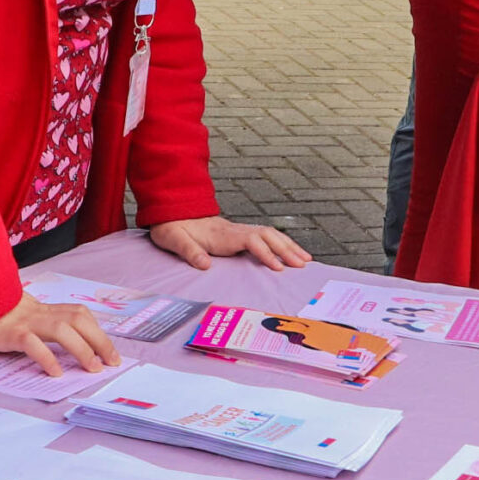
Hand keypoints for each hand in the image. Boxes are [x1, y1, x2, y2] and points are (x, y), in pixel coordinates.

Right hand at [0, 297, 119, 378]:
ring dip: (82, 349)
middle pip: (79, 319)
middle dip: (100, 340)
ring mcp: (26, 322)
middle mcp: (40, 313)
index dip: (99, 331)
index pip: (80, 314)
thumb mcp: (25, 316)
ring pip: (62, 330)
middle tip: (113, 362)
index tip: (112, 352)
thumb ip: (44, 324)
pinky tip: (56, 372)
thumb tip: (70, 344)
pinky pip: (33, 344)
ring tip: (93, 368)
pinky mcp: (10, 333)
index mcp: (45, 309)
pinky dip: (48, 358)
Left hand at [149, 216, 312, 272]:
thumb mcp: (174, 239)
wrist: (172, 211)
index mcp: (222, 234)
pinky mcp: (239, 233)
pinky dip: (281, 243)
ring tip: (306, 259)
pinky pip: (266, 236)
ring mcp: (238, 230)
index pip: (251, 241)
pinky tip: (290, 251)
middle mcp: (235, 230)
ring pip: (270, 234)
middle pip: (267, 235)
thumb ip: (189, 251)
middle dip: (287, 249)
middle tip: (303, 265)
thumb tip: (205, 265)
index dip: (266, 253)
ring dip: (289, 245)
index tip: (279, 268)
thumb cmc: (172, 228)